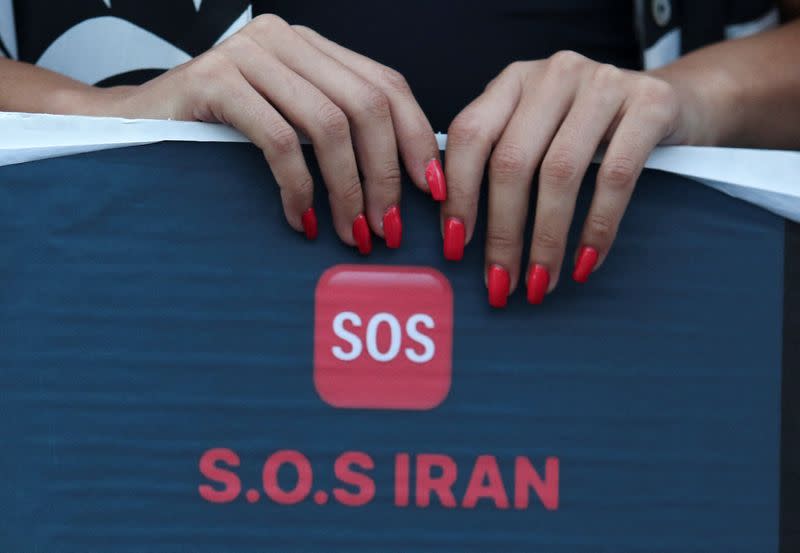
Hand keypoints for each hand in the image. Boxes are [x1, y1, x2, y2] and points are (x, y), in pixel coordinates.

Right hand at [96, 15, 443, 252]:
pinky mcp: (214, 81)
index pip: (386, 84)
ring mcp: (247, 54)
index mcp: (310, 46)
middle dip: (385, 174)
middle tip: (387, 227)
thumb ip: (338, 133)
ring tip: (350, 232)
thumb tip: (403, 183)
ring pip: (329, 125)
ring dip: (347, 189)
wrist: (135, 124)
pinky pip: (280, 141)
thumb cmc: (218, 135)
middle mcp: (284, 39)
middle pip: (367, 105)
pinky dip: (297, 187)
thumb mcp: (288, 123)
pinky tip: (299, 218)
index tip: (431, 190)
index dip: (416, 138)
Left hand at [443, 51, 688, 306]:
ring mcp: (603, 83)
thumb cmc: (589, 131)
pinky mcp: (651, 103)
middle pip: (512, 161)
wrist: (671, 102)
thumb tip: (456, 231)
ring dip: (546, 239)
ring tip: (541, 282)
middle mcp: (553, 74)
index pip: (469, 134)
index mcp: (514, 80)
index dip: (459, 193)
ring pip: (559, 173)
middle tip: (501, 282)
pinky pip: (616, 178)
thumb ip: (499, 157)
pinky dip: (597, 228)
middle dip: (502, 232)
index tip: (455, 245)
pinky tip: (584, 262)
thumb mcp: (538, 130)